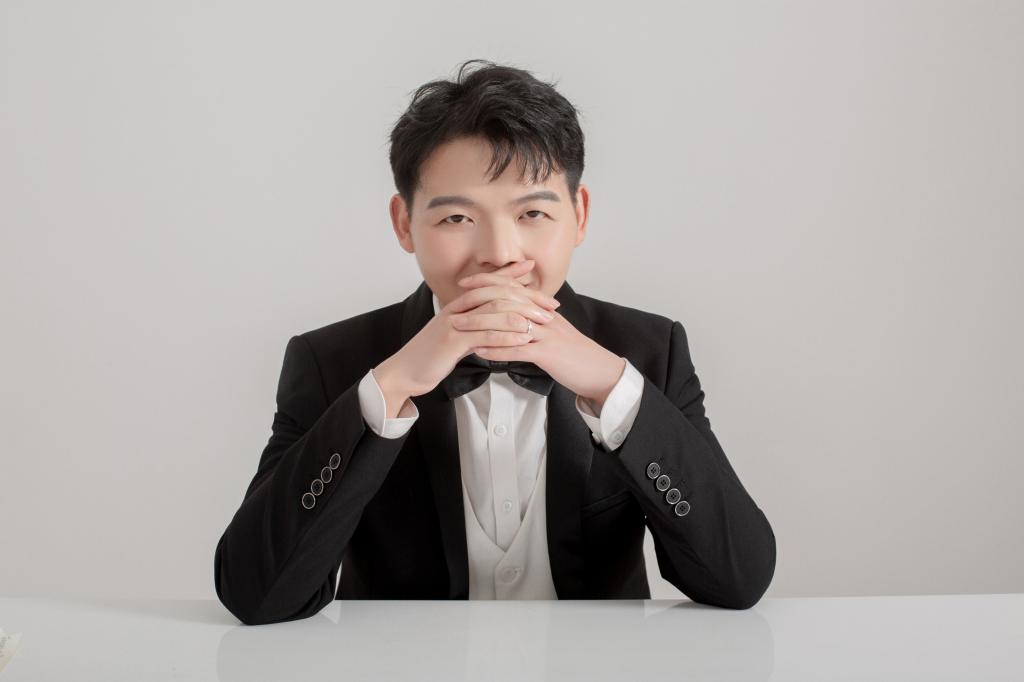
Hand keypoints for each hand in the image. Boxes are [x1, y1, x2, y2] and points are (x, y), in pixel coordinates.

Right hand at [372, 260, 560, 403]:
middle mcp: (457, 309)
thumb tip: (494, 327)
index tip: (532, 268)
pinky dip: (507, 337)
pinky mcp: (452, 342)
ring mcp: (454, 324)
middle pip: (498, 294)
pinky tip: (524, 341)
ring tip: (545, 322)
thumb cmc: (431, 357)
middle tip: (551, 305)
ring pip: (494, 312)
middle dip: (527, 297)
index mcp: (458, 305)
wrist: (405, 372)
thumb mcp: (455, 337)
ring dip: (523, 317)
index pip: (488, 283)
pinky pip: (485, 337)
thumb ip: (475, 329)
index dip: (511, 274)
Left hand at [459, 268, 626, 411]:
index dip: (488, 282)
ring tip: (459, 328)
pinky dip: (496, 349)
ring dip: (481, 324)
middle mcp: (545, 316)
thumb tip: (514, 314)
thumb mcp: (554, 331)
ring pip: (509, 322)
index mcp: (544, 308)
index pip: (512, 287)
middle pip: (507, 300)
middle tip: (455, 303)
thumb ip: (536, 320)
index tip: (465, 283)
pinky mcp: (548, 354)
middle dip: (478, 300)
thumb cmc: (575, 354)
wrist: (600, 371)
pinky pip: (518, 349)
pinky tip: (478, 351)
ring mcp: (547, 333)